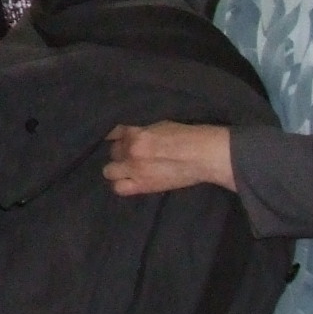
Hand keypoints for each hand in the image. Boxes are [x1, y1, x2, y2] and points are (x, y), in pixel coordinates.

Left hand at [104, 122, 237, 197]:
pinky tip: (129, 180)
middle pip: (112, 151)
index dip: (116, 136)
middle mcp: (131, 150)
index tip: (119, 139)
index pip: (113, 133)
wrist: (203, 155)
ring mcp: (135, 169)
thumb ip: (141, 130)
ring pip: (109, 170)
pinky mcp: (143, 186)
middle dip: (120, 152)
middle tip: (131, 154)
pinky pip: (119, 188)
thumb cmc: (187, 136)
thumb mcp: (160, 125)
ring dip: (117, 168)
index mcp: (136, 133)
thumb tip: (129, 134)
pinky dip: (121, 184)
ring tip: (128, 168)